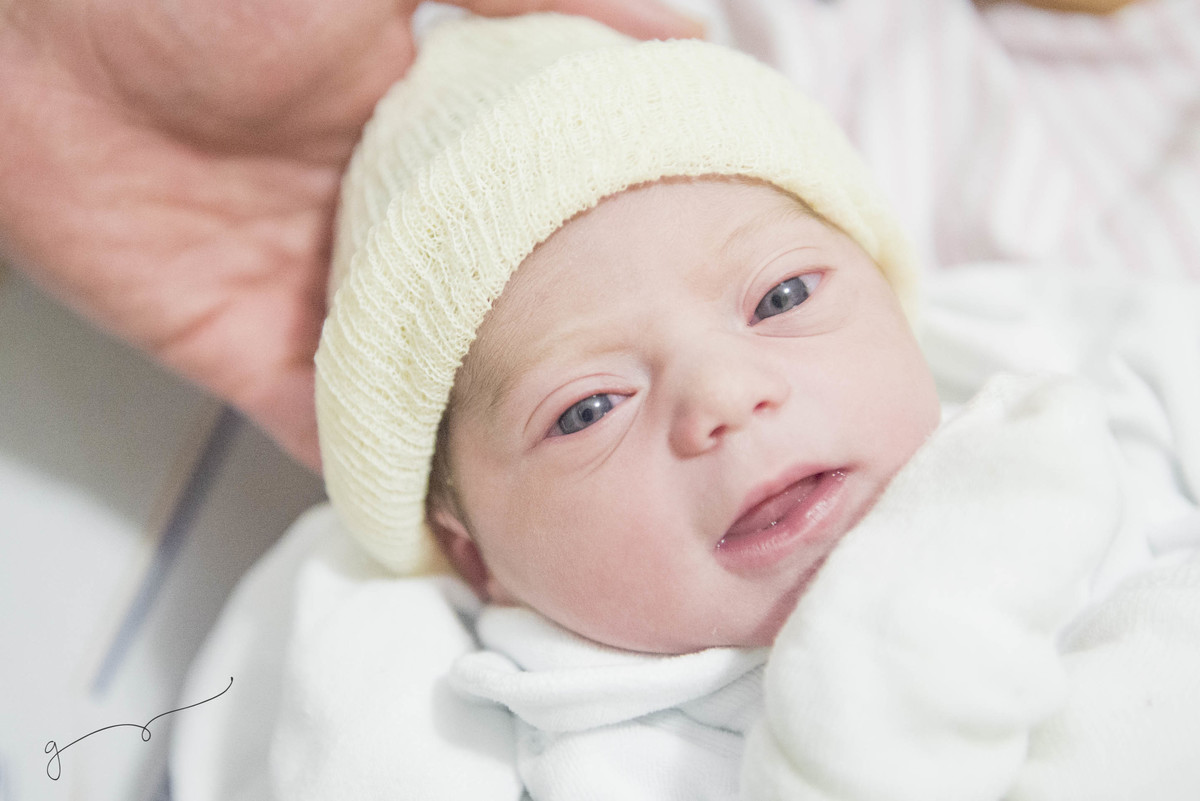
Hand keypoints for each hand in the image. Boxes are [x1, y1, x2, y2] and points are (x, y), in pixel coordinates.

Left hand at [0, 0, 699, 470]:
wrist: (16, 32)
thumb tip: (680, 42)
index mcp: (436, 122)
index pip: (550, 203)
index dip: (618, 250)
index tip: (694, 299)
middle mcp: (389, 213)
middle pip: (498, 307)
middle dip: (568, 361)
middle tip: (654, 424)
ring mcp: (323, 289)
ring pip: (429, 380)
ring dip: (493, 435)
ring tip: (580, 493)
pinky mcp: (246, 349)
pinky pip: (333, 429)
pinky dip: (389, 478)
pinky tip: (456, 520)